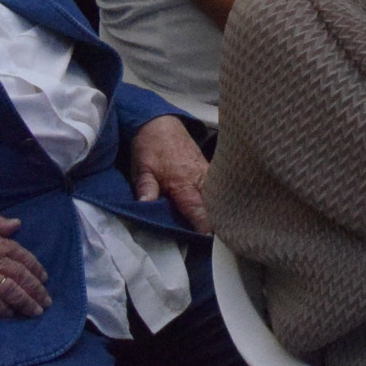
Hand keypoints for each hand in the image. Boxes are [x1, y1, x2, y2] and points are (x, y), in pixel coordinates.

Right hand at [0, 211, 50, 317]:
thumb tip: (17, 224)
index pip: (24, 258)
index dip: (37, 270)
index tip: (44, 279)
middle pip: (22, 278)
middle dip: (37, 291)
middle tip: (45, 302)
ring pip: (10, 293)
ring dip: (25, 304)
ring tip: (35, 312)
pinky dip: (2, 311)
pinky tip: (10, 315)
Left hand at [127, 115, 210, 233]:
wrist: (160, 122)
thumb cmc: (150, 147)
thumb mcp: (142, 168)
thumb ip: (146, 187)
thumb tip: (145, 206)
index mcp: (183, 183)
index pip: (198, 211)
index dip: (204, 228)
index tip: (209, 242)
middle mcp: (200, 179)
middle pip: (214, 207)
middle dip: (218, 224)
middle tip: (219, 242)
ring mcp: (206, 173)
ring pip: (219, 197)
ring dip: (220, 211)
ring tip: (223, 229)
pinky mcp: (208, 169)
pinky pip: (217, 188)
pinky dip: (219, 199)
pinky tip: (219, 210)